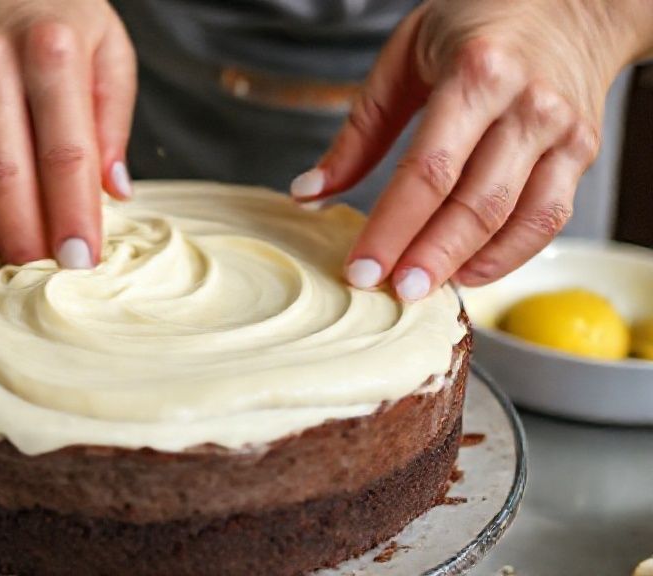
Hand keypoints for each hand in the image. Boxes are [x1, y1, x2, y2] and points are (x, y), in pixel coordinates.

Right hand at [0, 0, 135, 266]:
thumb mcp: (105, 45)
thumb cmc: (48, 13)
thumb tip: (112, 192)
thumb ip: (114, 119)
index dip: (73, 218)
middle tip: (46, 266)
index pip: (64, 155)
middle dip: (28, 240)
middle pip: (5, 179)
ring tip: (12, 254)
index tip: (83, 260)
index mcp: (48, 48)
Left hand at [291, 0, 652, 300]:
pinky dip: (508, 255)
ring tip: (423, 289)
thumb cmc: (477, 24)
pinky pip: (548, 218)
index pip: (428, 170)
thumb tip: (310, 192)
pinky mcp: (581, 152)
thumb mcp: (404, 58)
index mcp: (477, 74)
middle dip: (428, 256)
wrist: (572, 3)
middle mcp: (527, 104)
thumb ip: (359, 131)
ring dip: (466, 264)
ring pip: (515, 218)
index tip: (361, 268)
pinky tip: (468, 271)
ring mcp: (562, 131)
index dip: (392, 227)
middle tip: (391, 292)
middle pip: (474, 203)